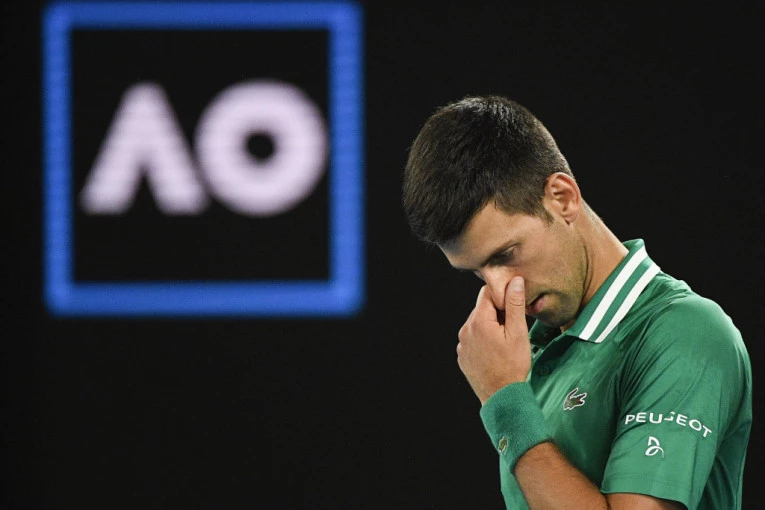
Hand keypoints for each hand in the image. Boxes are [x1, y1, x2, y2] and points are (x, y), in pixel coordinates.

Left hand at [457, 276, 531, 404]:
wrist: (501, 397)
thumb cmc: (513, 365)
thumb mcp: (518, 333)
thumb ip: (514, 305)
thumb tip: (514, 280)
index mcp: (478, 321)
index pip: (487, 293)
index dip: (502, 296)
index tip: (514, 308)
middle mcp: (465, 330)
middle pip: (482, 309)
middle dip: (497, 312)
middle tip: (513, 328)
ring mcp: (461, 344)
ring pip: (477, 324)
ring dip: (490, 327)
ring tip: (505, 343)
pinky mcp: (462, 356)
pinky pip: (473, 340)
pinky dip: (483, 340)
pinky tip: (496, 353)